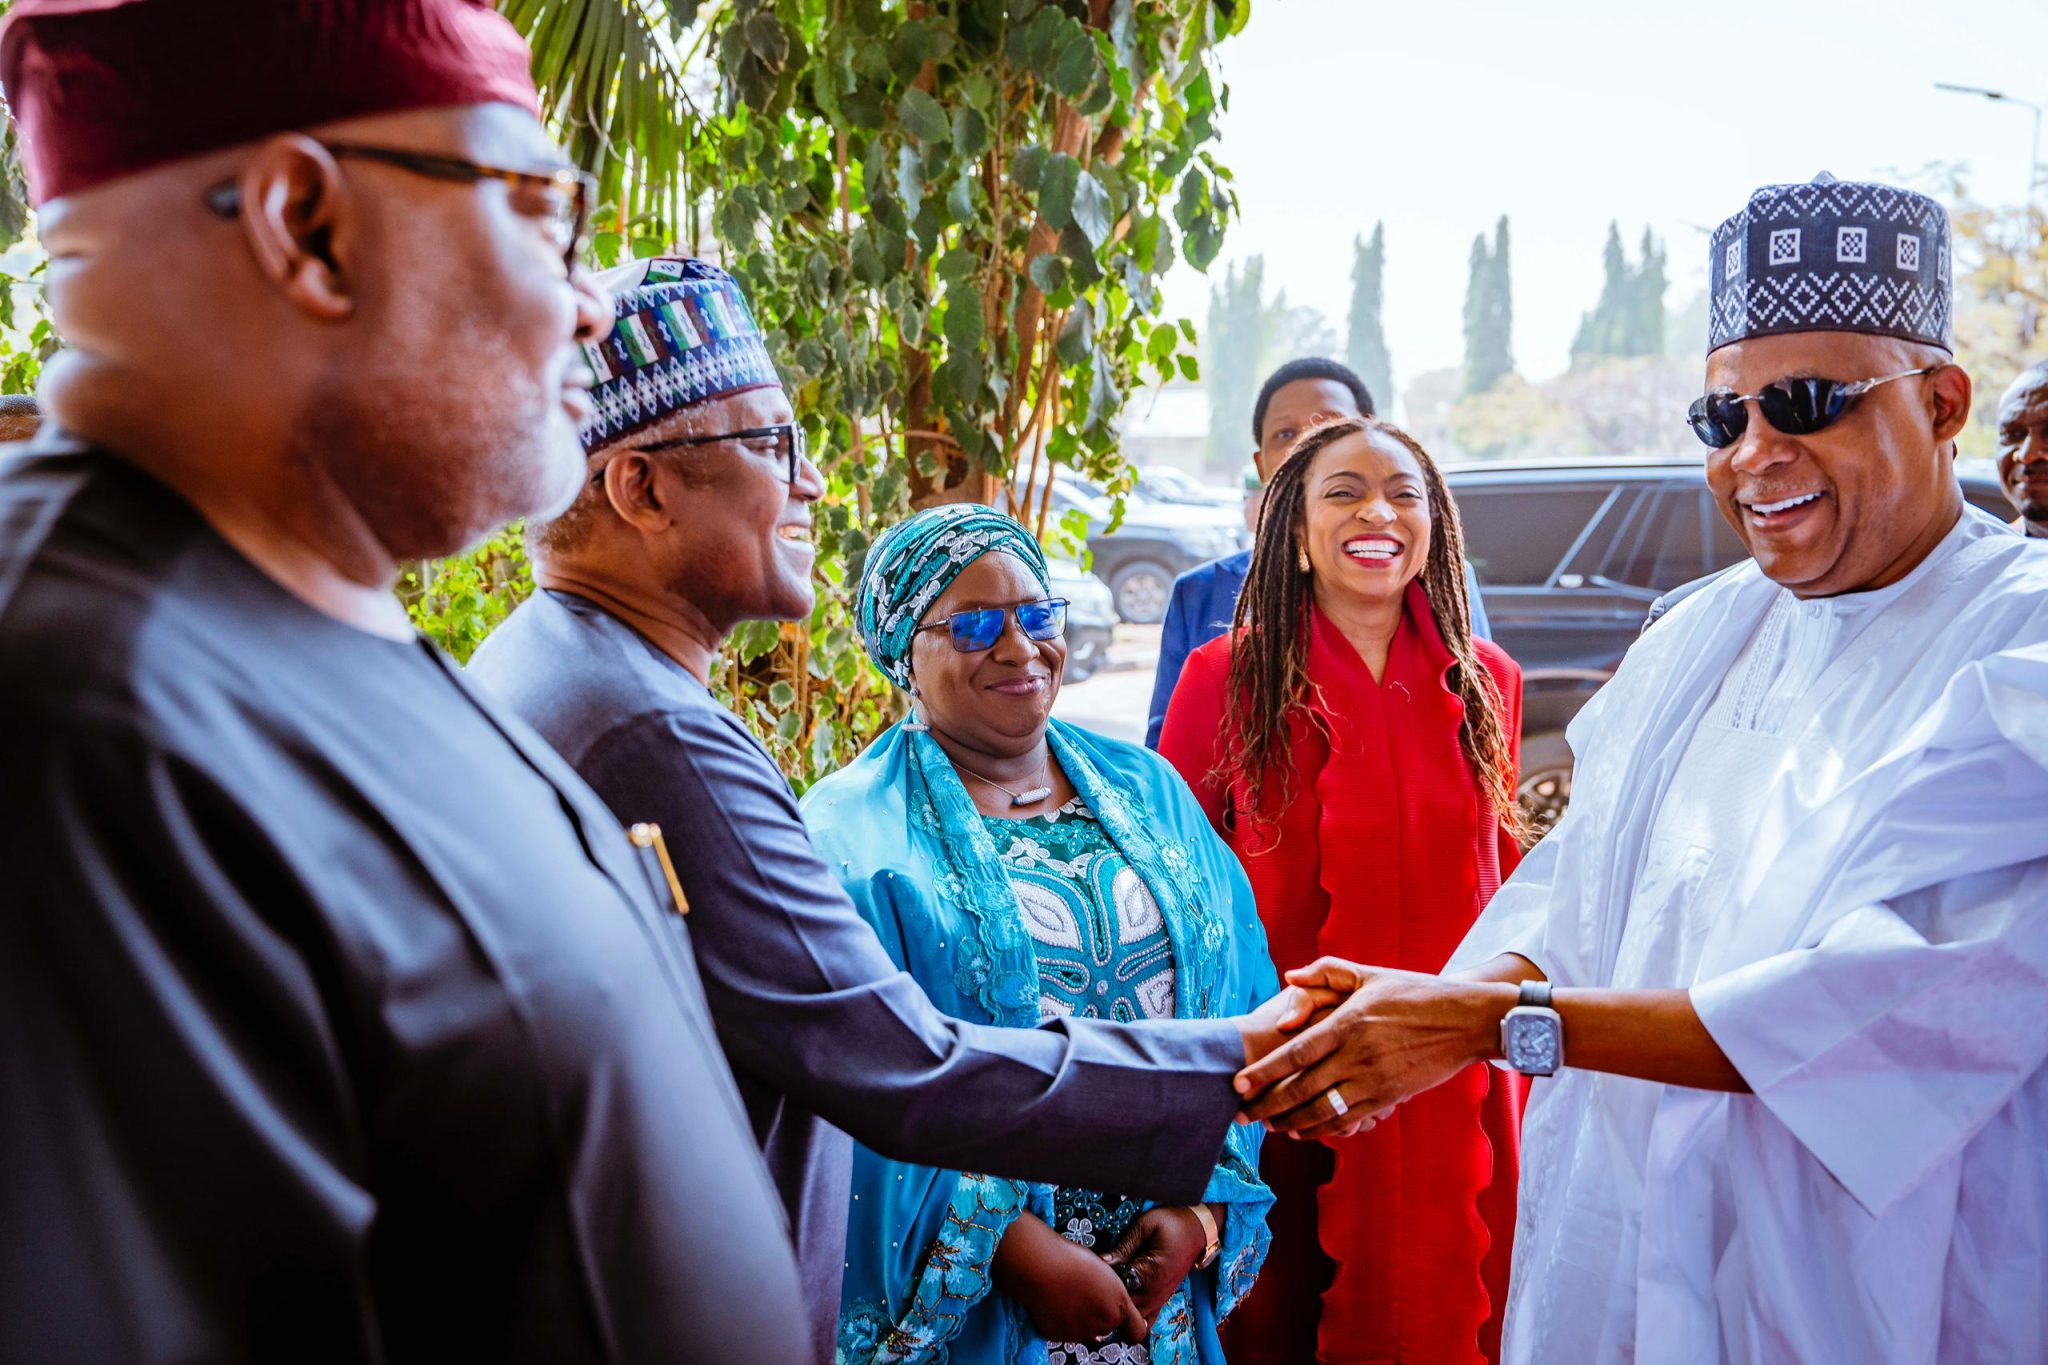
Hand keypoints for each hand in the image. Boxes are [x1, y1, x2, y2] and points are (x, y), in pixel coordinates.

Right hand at [992, 1213, 1147, 1344]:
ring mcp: (1081, 1332)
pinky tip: (1056, 1302)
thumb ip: (1113, 1292)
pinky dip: (1063, 1321)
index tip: (1124, 1318)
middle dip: (1101, 1315)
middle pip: (1109, 1327)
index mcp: (1118, 1305)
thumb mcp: (1104, 1269)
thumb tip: (1109, 1298)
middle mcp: (1103, 1323)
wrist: (1041, 1267)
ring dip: (1082, 1318)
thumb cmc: (1071, 1260)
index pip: (1137, 1330)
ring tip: (1069, 1295)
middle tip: (1087, 1295)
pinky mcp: (1060, 1336)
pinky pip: (1066, 1331)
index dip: (1131, 1324)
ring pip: (1087, 1330)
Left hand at [1101, 1206, 1209, 1321]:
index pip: (1117, 1290)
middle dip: (1105, 1300)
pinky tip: (1119, 1302)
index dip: (1100, 1284)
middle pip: (1122, 1312)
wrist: (1197, 1230)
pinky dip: (1130, 1320)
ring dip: (1116, 1311)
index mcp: (1151, 1273)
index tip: (1091, 1272)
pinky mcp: (1160, 1301)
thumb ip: (1123, 1247)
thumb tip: (1101, 1262)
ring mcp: (1159, 1300)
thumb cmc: (1172, 1223)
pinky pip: (1144, 1323)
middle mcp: (1155, 1293)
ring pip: (1131, 1322)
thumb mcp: (1145, 1226)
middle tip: (1094, 1281)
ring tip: (1105, 1292)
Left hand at [1232, 958, 1514, 1138]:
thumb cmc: (1415, 992)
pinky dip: (1323, 1129)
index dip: (1264, 1071)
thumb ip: (1326, 972)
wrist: (1466, 1020)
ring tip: (1268, 1126)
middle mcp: (1359, 1055)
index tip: (1238, 1083)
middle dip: (1267, 1105)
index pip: (1297, 1053)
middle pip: (1302, 1089)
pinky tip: (1304, 1131)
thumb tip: (1288, 976)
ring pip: (1323, 1111)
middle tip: (1240, 1115)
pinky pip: (1349, 1120)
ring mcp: (1375, 1080)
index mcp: (1349, 1022)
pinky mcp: (1389, 1097)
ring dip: (1291, 1122)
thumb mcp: (1370, 973)